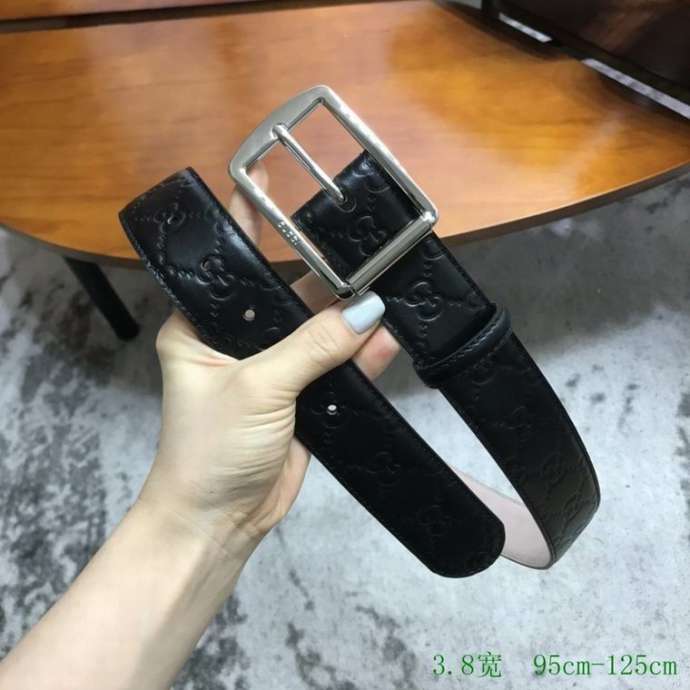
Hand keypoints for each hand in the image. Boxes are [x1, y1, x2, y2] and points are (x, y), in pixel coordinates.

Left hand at [137, 165, 400, 550]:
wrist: (221, 522)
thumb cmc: (211, 449)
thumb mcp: (257, 387)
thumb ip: (313, 347)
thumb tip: (369, 310)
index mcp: (202, 327)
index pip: (229, 262)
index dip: (249, 221)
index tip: (269, 178)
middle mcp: (238, 341)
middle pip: (287, 297)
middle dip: (324, 276)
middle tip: (364, 245)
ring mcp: (274, 371)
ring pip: (319, 333)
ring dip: (351, 317)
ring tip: (390, 284)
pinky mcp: (302, 400)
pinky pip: (336, 368)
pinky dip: (361, 356)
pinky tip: (389, 336)